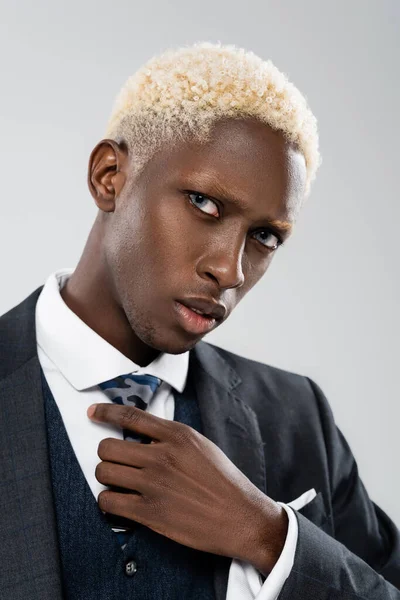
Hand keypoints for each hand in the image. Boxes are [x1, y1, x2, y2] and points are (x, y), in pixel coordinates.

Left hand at [88, 403, 286, 572]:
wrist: (240, 517)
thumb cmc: (223, 481)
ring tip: (119, 482)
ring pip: (104, 472)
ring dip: (107, 477)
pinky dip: (108, 501)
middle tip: (116, 461)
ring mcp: (153, 484)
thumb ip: (171, 437)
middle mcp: (161, 456)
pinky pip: (108, 502)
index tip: (93, 413)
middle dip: (108, 453)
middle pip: (108, 446)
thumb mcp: (201, 445)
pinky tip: (119, 502)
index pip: (130, 416)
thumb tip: (141, 434)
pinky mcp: (149, 512)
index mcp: (176, 435)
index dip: (105, 413)